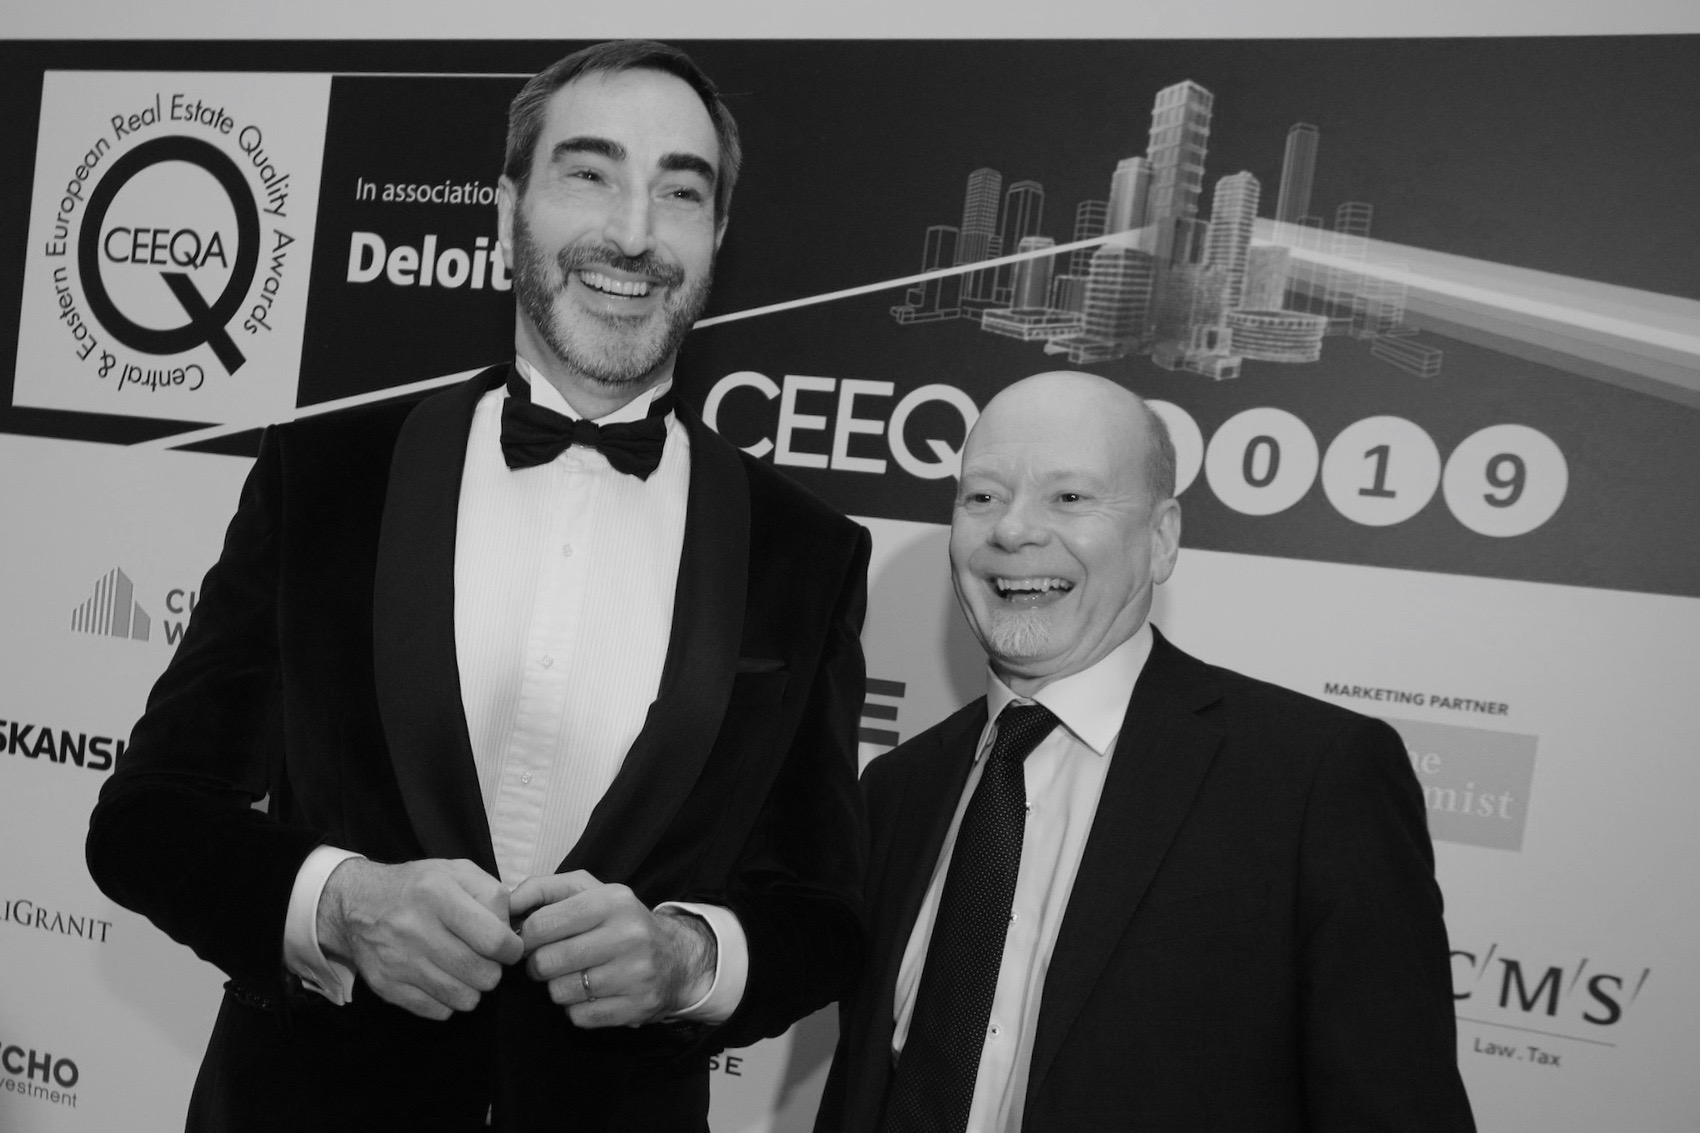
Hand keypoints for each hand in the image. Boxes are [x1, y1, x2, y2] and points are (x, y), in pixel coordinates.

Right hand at [317, 857, 523, 1020]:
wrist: (356, 904)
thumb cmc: (417, 887)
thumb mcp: (457, 871)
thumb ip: (492, 894)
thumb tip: (510, 931)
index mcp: (436, 894)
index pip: (493, 939)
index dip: (512, 949)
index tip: (510, 948)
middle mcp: (414, 928)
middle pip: (482, 973)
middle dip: (494, 969)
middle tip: (485, 959)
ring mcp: (398, 962)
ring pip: (463, 998)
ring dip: (473, 987)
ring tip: (465, 969)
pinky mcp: (387, 987)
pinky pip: (439, 1011)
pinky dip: (449, 1000)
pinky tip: (443, 979)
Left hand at [509, 871, 715, 1027]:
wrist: (676, 958)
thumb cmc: (619, 922)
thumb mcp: (589, 891)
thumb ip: (543, 889)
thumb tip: (505, 903)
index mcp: (612, 901)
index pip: (542, 924)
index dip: (525, 937)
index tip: (529, 941)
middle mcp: (628, 935)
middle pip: (548, 961)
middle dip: (538, 965)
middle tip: (548, 962)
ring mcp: (635, 974)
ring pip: (560, 992)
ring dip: (557, 987)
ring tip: (573, 976)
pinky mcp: (636, 1007)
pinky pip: (579, 1016)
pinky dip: (576, 1008)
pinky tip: (591, 994)